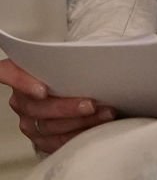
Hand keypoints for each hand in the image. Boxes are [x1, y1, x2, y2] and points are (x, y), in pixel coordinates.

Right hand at [0, 58, 115, 153]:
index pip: (8, 73)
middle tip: (91, 105)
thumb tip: (94, 58)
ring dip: (79, 122)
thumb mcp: (64, 58)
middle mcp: (21, 99)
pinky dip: (77, 135)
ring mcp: (28, 120)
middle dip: (67, 107)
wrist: (65, 84)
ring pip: (48, 126)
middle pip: (37, 107)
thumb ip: (67, 58)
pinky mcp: (39, 137)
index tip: (42, 90)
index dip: (22, 82)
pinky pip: (55, 142)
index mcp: (20, 72)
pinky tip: (94, 128)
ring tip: (103, 114)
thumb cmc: (65, 68)